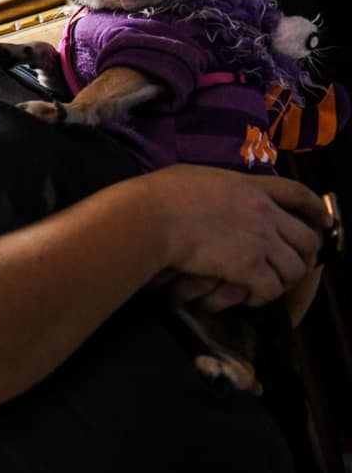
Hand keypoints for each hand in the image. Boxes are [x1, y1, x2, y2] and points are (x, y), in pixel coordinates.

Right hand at [149, 164, 329, 307]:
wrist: (149, 218)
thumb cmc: (158, 195)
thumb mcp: (194, 176)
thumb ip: (218, 186)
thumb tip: (217, 192)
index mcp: (248, 186)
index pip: (297, 193)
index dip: (314, 209)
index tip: (322, 222)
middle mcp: (262, 211)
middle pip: (305, 237)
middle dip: (301, 254)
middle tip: (286, 265)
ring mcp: (259, 239)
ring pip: (295, 268)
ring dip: (282, 279)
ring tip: (263, 286)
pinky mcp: (248, 267)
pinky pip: (272, 289)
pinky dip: (263, 297)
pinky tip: (248, 296)